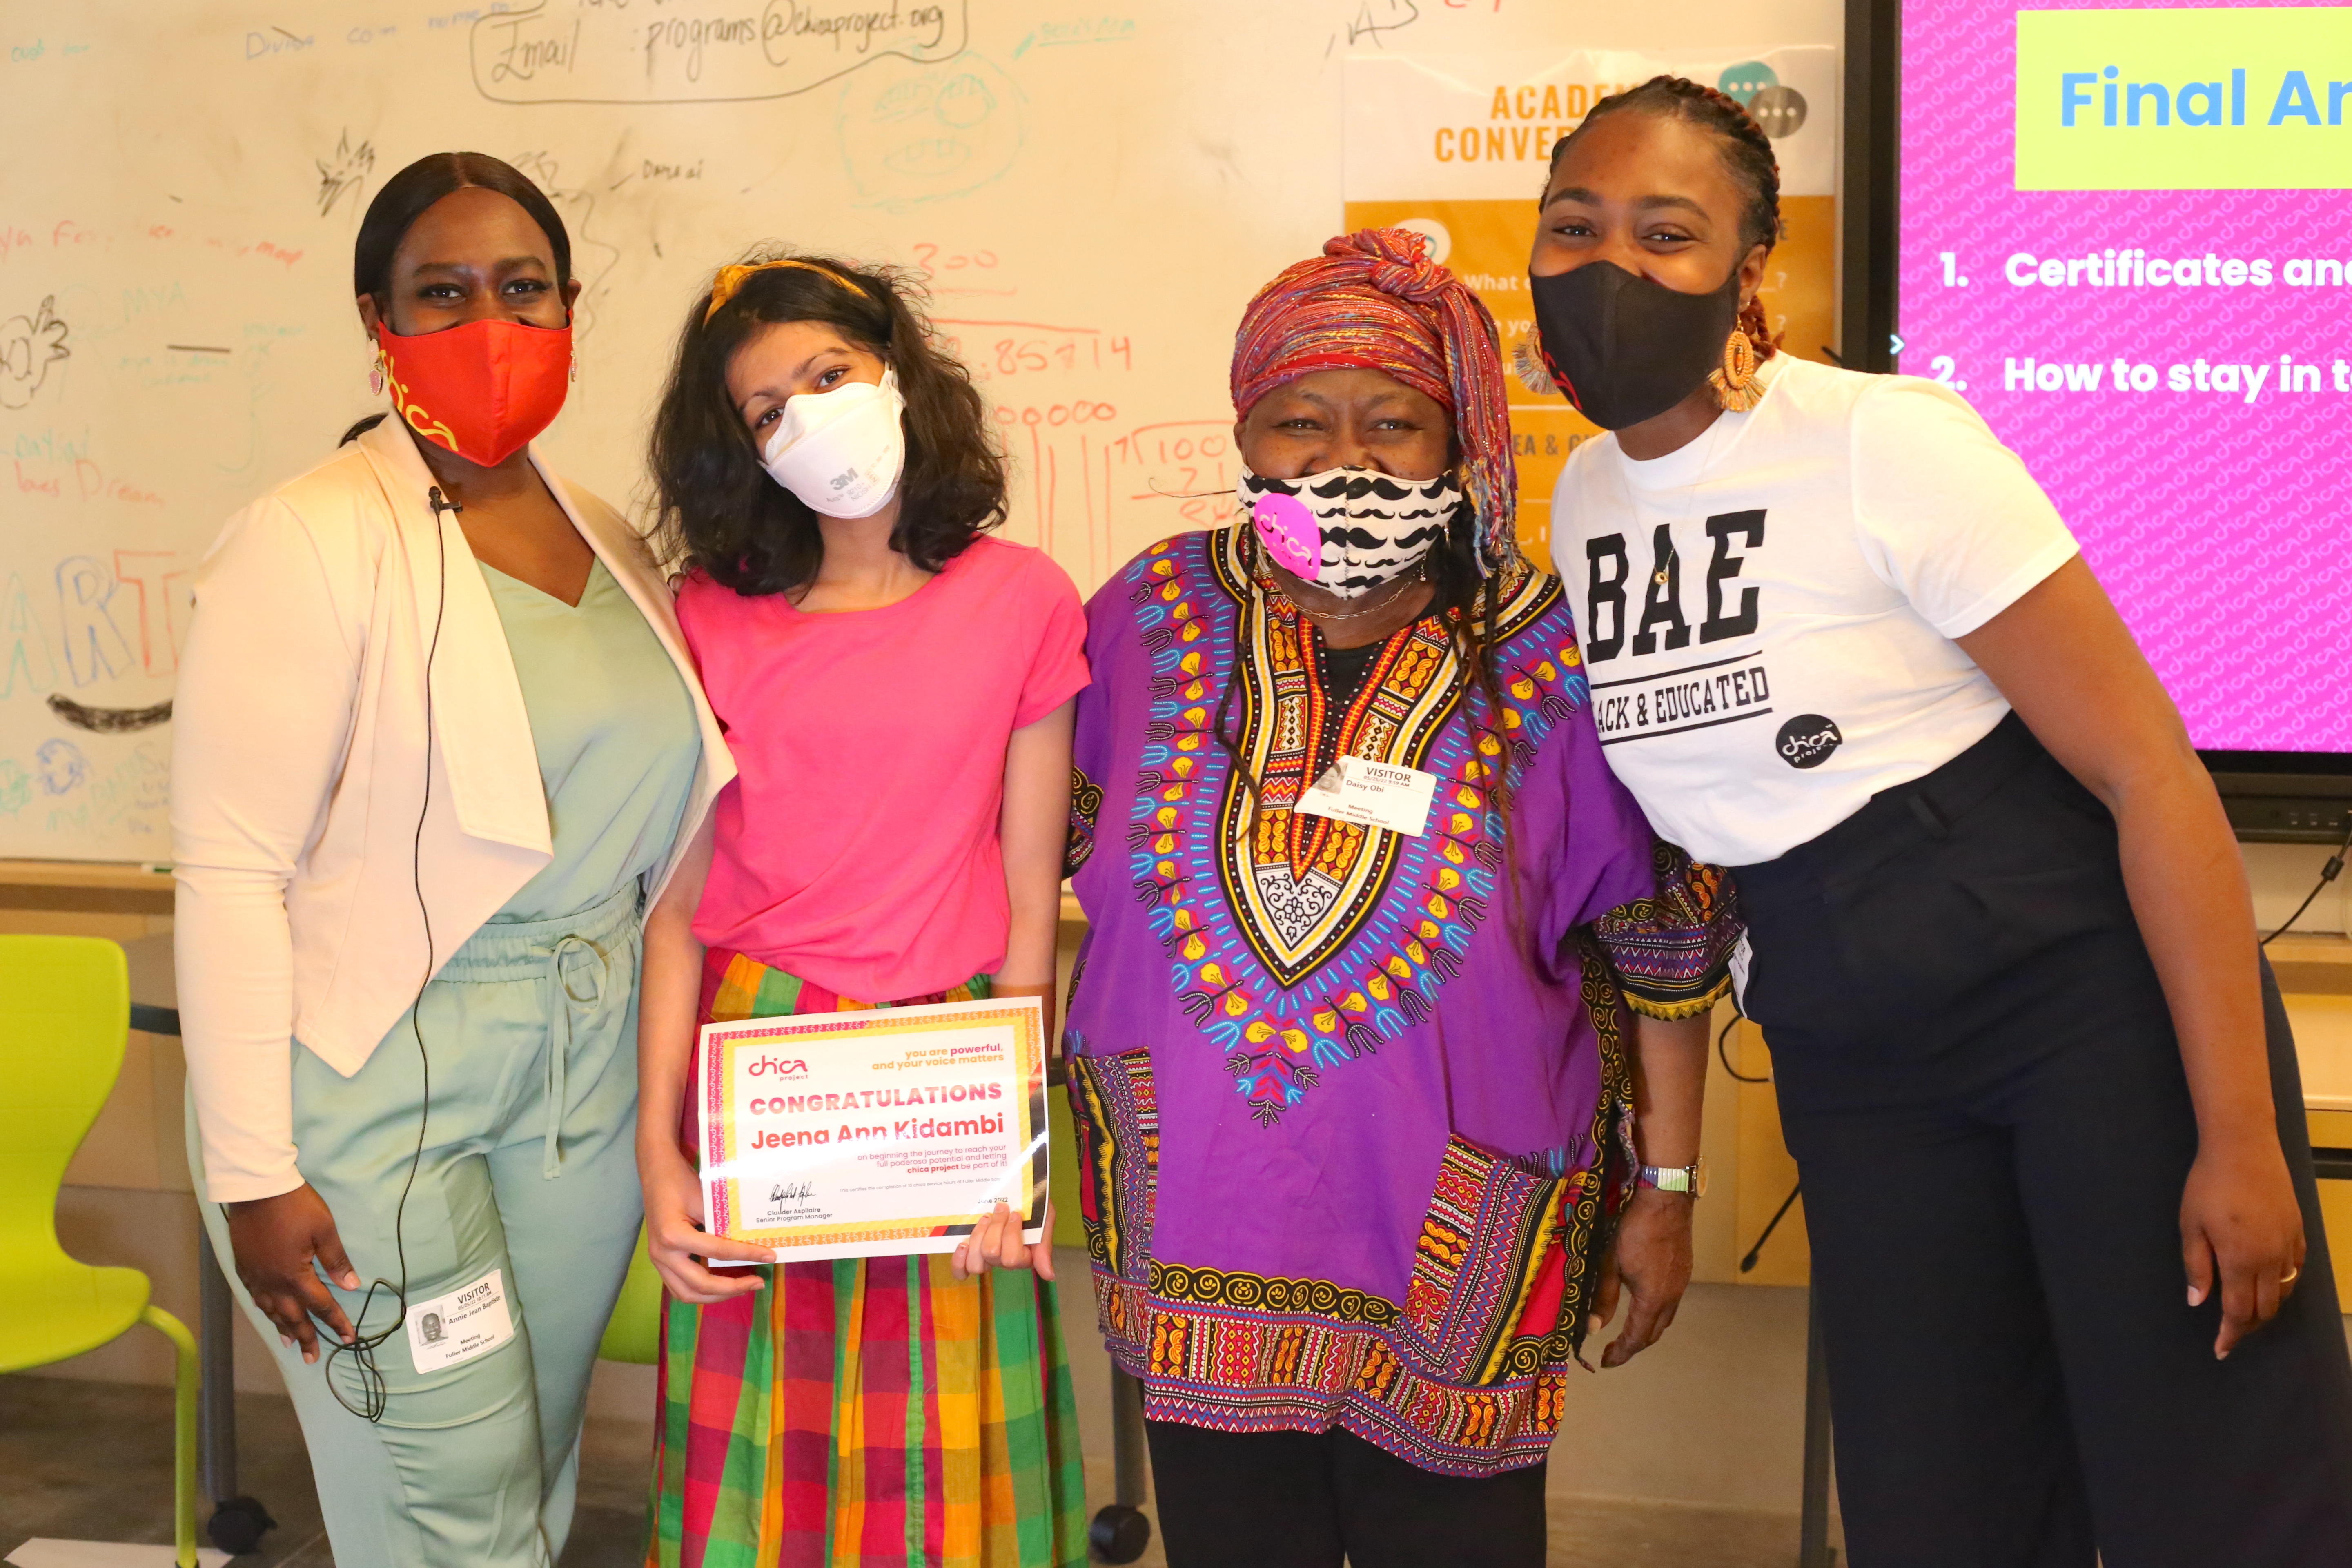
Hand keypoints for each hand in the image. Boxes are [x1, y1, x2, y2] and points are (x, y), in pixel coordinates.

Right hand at [225, 1184, 360, 1364]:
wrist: (256, 1190)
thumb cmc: (295, 1207)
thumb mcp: (324, 1230)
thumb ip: (336, 1260)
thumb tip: (352, 1285)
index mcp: (295, 1276)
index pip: (321, 1306)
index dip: (336, 1322)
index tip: (349, 1338)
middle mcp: (273, 1283)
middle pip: (292, 1317)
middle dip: (305, 1338)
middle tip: (312, 1357)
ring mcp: (255, 1276)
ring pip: (271, 1310)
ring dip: (282, 1328)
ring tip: (290, 1344)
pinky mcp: (243, 1267)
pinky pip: (255, 1297)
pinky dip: (264, 1310)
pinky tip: (268, 1313)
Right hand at [641, 1143, 773, 1303]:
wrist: (656, 1173)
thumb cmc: (681, 1181)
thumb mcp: (705, 1199)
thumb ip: (723, 1225)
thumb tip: (752, 1243)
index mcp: (674, 1236)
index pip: (718, 1252)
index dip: (747, 1255)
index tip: (770, 1257)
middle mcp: (663, 1254)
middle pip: (700, 1285)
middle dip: (732, 1288)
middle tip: (757, 1283)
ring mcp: (658, 1261)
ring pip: (687, 1294)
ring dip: (715, 1296)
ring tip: (741, 1288)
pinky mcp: (660, 1261)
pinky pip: (679, 1287)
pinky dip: (701, 1291)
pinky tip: (721, 1285)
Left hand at [953, 1200, 1055, 1280]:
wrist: (1015, 1188)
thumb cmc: (1033, 1205)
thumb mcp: (1045, 1220)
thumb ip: (1044, 1247)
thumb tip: (1049, 1275)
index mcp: (1023, 1256)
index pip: (1012, 1258)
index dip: (1011, 1234)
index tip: (1016, 1213)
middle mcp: (1003, 1261)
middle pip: (991, 1254)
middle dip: (995, 1227)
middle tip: (1001, 1209)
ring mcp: (985, 1258)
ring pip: (975, 1262)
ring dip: (978, 1236)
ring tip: (985, 1218)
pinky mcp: (969, 1253)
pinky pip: (961, 1269)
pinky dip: (959, 1260)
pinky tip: (962, 1245)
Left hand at [1588, 1186, 1693, 1368]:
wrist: (1665, 1199)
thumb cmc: (1634, 1230)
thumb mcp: (1610, 1264)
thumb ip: (1604, 1298)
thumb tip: (1594, 1328)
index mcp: (1653, 1298)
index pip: (1637, 1337)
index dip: (1621, 1353)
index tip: (1605, 1362)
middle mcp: (1672, 1296)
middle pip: (1654, 1332)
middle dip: (1634, 1345)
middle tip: (1614, 1351)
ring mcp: (1682, 1283)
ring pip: (1665, 1317)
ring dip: (1647, 1329)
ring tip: (1627, 1332)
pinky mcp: (1684, 1270)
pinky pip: (1671, 1302)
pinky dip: (1656, 1312)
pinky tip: (1644, 1304)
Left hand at [2182, 1135, 2304, 1358]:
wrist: (2244, 1148)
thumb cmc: (2208, 1185)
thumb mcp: (2191, 1225)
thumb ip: (2197, 1267)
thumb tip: (2198, 1303)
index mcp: (2241, 1261)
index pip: (2239, 1312)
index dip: (2231, 1334)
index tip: (2221, 1350)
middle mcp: (2271, 1259)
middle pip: (2266, 1308)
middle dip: (2248, 1326)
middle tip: (2231, 1333)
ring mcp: (2288, 1245)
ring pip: (2284, 1292)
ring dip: (2267, 1307)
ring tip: (2248, 1312)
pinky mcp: (2298, 1231)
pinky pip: (2295, 1269)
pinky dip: (2284, 1284)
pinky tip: (2270, 1283)